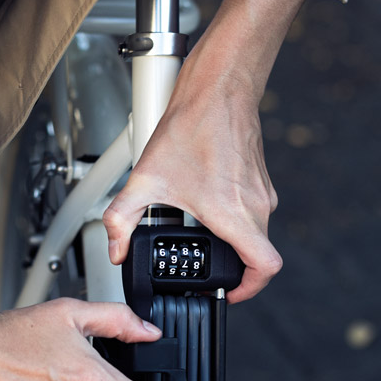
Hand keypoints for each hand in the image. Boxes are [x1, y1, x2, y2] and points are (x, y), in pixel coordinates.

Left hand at [103, 80, 280, 303]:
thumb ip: (121, 220)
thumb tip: (115, 249)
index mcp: (234, 214)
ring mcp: (263, 193)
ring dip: (235, 244)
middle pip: (258, 256)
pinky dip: (237, 220)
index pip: (265, 268)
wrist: (218, 89)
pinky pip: (255, 213)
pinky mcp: (262, 181)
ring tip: (205, 236)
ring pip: (257, 234)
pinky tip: (209, 206)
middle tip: (208, 271)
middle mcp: (256, 207)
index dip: (250, 289)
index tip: (228, 291)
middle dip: (234, 270)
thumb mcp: (145, 179)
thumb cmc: (193, 125)